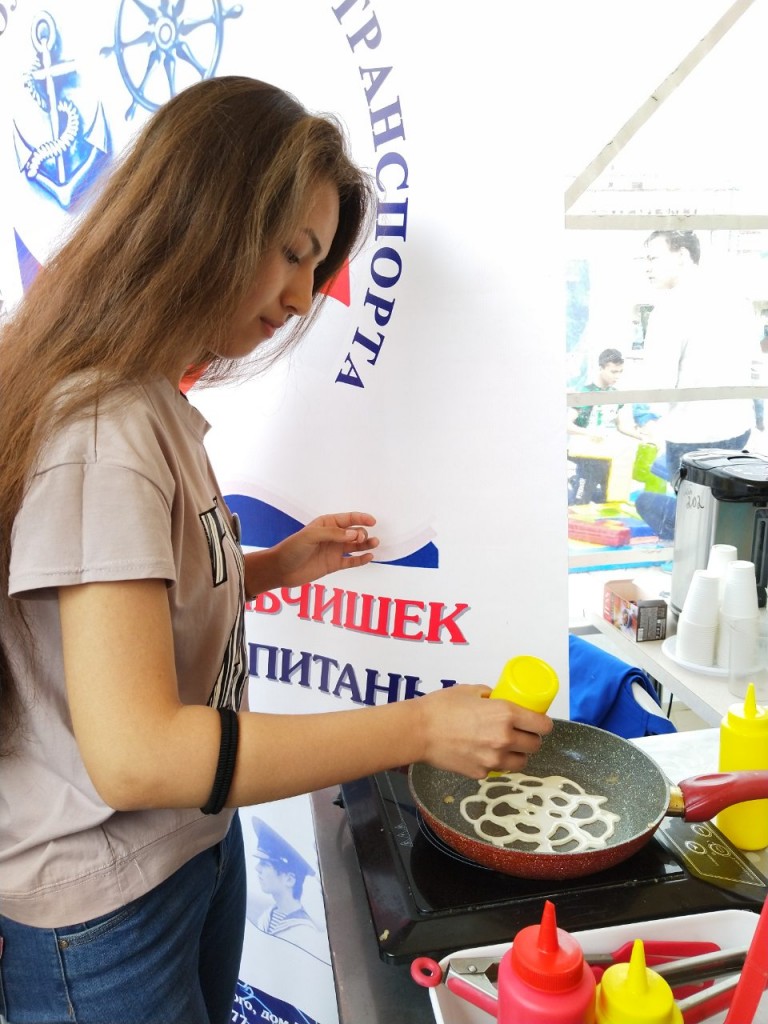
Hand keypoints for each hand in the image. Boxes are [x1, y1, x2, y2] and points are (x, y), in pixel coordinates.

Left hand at [266, 511, 377, 588]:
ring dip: (366, 544)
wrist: (281, 569)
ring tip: (375, 544)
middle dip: (361, 534)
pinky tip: (369, 557)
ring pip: (356, 546)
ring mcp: (334, 551)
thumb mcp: (311, 536)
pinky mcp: (334, 565)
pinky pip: (351, 561)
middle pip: (354, 532)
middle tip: (359, 539)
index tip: (372, 521)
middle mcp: (332, 536)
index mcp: (326, 524)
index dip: (361, 518)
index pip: (348, 519)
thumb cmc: (293, 548)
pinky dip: (361, 559)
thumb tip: (355, 534)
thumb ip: (334, 534)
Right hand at [416, 684, 552, 779]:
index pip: (543, 725)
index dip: (543, 723)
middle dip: (530, 738)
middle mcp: (505, 738)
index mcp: (506, 714)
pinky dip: (495, 763)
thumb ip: (491, 696)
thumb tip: (500, 698)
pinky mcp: (481, 773)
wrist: (418, 731)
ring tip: (505, 746)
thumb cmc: (441, 707)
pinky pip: (498, 769)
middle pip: (535, 745)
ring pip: (521, 762)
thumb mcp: (471, 690)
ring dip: (517, 754)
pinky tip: (483, 752)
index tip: (538, 722)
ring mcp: (494, 759)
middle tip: (521, 732)